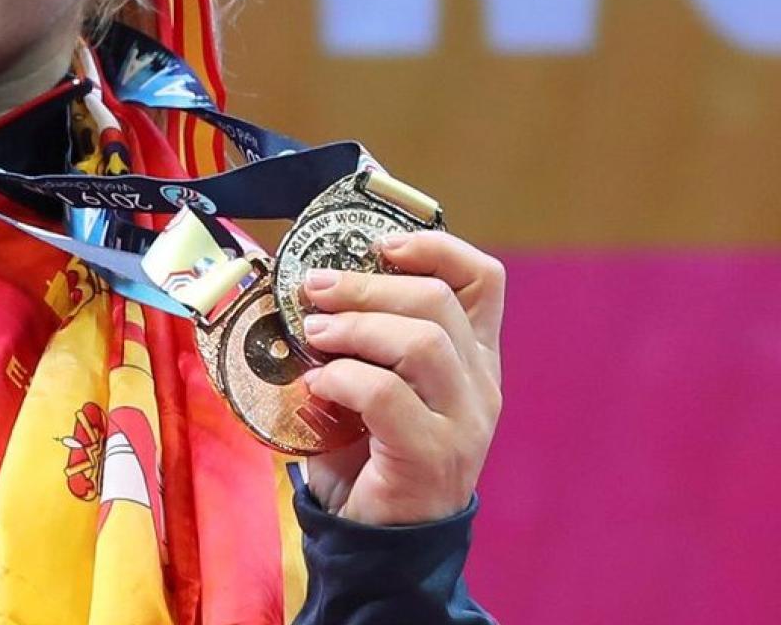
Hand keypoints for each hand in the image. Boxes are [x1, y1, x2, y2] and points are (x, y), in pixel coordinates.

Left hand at [299, 231, 505, 525]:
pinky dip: (344, 379)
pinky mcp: (431, 456)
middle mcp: (478, 385)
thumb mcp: (373, 382)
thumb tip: (301, 286)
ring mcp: (463, 422)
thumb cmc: (367, 452)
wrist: (378, 540)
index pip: (483, 280)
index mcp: (472, 357)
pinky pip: (388, 395)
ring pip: (422, 342)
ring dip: (355, 327)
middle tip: (313, 288)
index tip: (380, 244)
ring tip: (313, 335)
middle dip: (367, 285)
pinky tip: (317, 386)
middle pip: (438, 302)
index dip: (436, 248)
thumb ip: (361, 337)